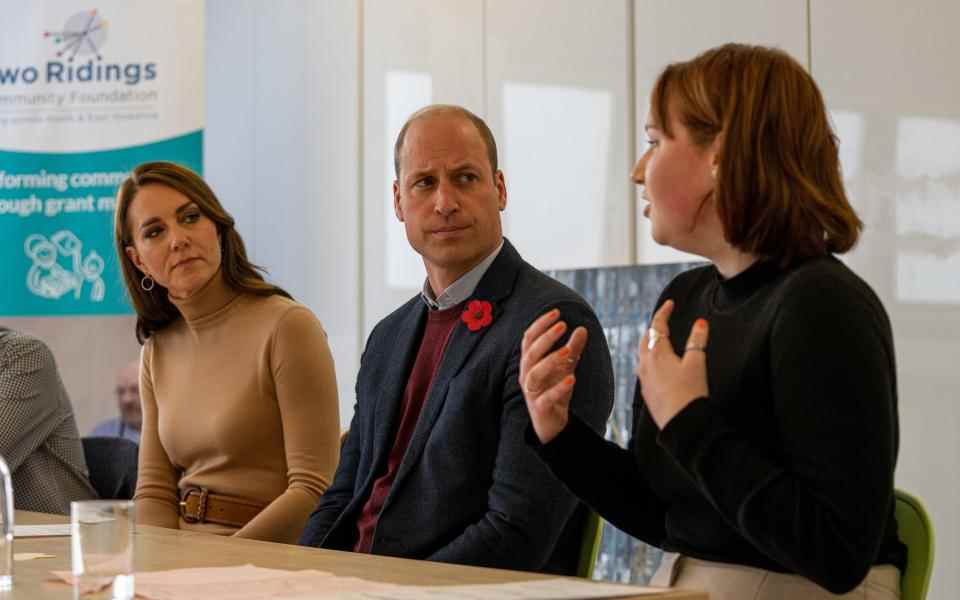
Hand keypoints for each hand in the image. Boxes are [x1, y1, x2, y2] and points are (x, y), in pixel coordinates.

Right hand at [519, 308, 587, 443]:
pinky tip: (572, 379)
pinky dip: (558, 388)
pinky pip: (546, 397)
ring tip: (568, 351)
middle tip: (562, 325)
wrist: (551, 423)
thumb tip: (582, 329)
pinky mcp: (540, 408)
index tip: (556, 313)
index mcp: (529, 362)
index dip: (540, 324)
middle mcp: (526, 375)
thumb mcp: (566, 368)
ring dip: (550, 360)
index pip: (529, 339)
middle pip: (530, 353)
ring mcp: (531, 392)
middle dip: (546, 338)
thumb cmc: (554, 390)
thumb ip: (573, 349)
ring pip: (534, 374)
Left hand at [636, 300, 709, 428]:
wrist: (682, 424)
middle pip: (646, 339)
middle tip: (664, 321)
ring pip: (642, 355)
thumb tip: (700, 323)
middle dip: (654, 328)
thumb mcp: (697, 363)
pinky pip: (644, 370)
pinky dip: (650, 360)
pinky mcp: (647, 392)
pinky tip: (657, 366)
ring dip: (650, 344)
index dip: (663, 313)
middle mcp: (645, 365)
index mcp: (657, 354)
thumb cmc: (690, 393)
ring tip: (659, 340)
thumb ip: (697, 341)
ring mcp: (644, 380)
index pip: (657, 326)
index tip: (669, 304)